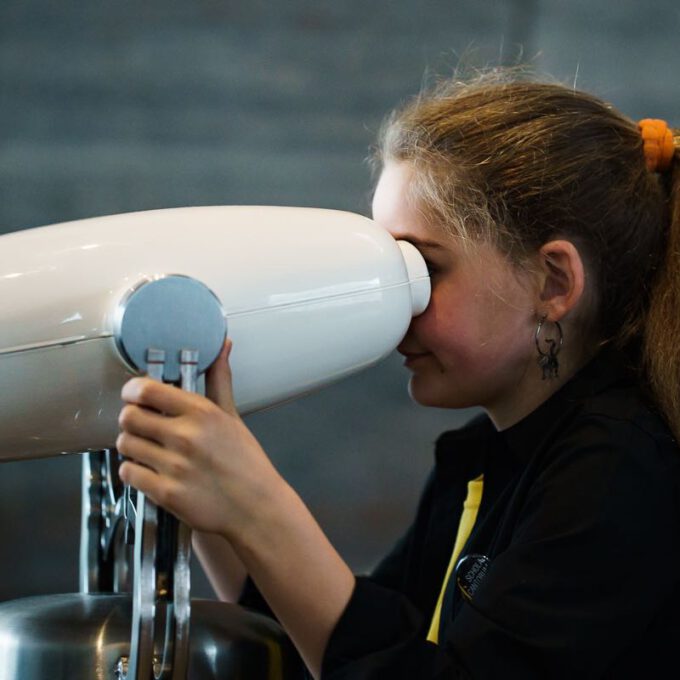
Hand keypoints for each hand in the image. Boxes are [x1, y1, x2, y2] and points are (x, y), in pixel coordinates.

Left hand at [117, 340, 281, 538]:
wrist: (255, 508)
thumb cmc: (246, 461)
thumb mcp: (232, 417)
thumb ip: (219, 380)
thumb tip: (223, 346)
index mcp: (201, 413)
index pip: (146, 389)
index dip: (132, 391)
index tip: (135, 395)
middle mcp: (185, 436)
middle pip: (128, 416)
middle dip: (132, 419)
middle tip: (144, 426)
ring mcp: (174, 466)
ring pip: (125, 444)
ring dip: (133, 446)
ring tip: (150, 450)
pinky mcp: (165, 493)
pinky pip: (128, 473)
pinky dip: (135, 472)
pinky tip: (151, 471)